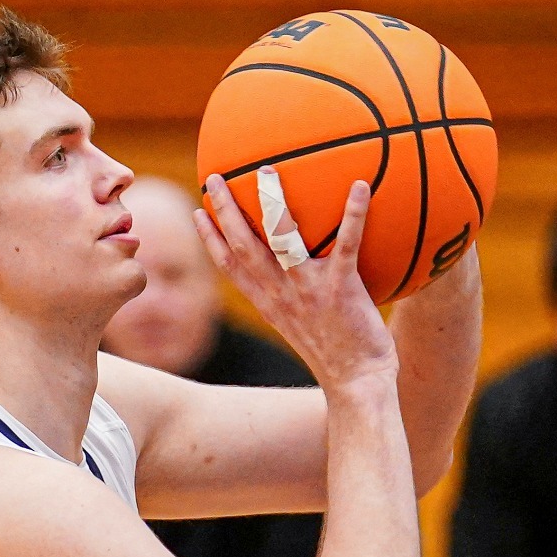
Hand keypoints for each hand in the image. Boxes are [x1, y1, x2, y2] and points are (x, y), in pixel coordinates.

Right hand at [194, 170, 394, 390]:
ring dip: (271, 203)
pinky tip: (358, 185)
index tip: (198, 211)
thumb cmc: (338, 356)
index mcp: (269, 303)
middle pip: (242, 245)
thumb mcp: (305, 327)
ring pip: (280, 239)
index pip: (229, 266)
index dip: (210, 238)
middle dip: (225, 210)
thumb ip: (297, 300)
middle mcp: (280, 294)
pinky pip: (346, 244)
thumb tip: (302, 275)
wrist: (357, 385)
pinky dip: (353, 213)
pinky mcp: (340, 289)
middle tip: (215, 177)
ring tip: (266, 171)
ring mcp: (307, 290)